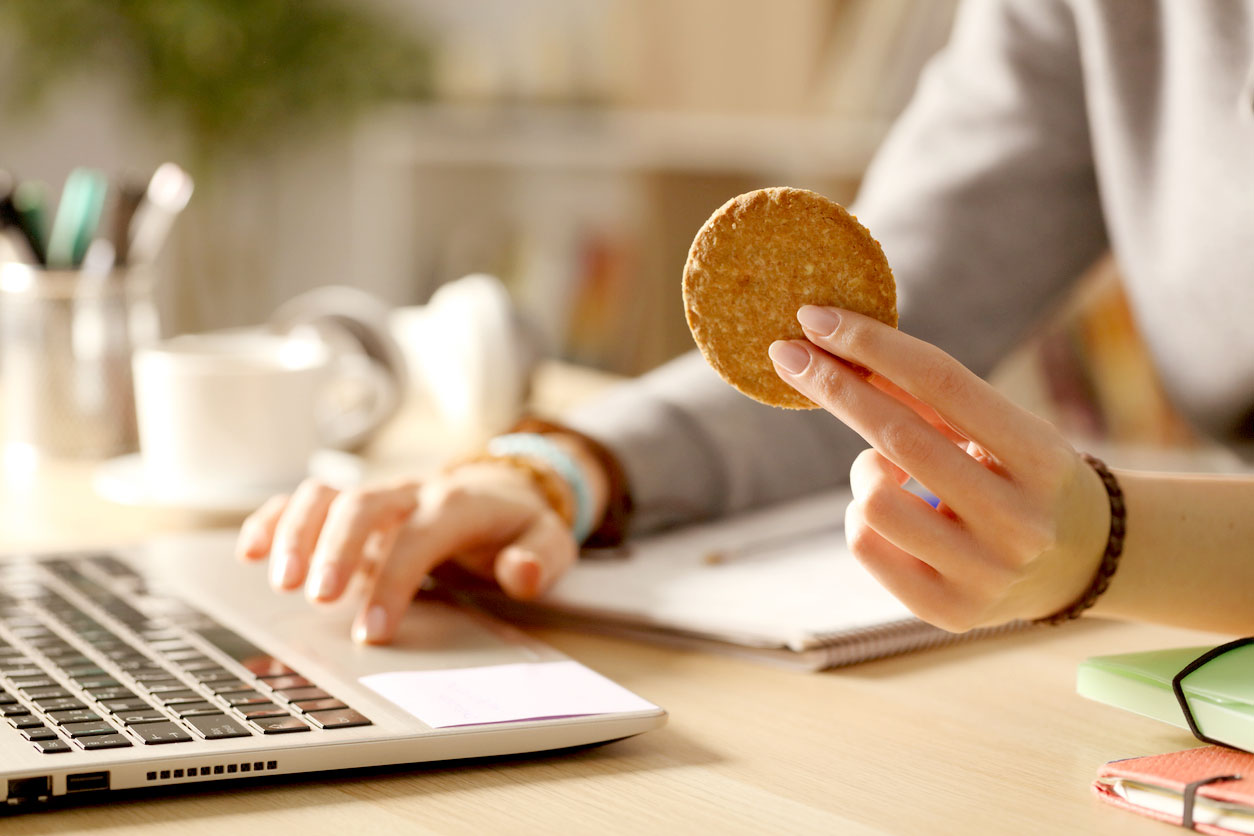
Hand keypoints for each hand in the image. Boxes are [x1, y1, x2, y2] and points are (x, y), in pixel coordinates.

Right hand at [234, 462, 579, 643]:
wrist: (506, 485)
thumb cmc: (519, 523)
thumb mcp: (550, 540)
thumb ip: (539, 558)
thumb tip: (519, 574)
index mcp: (459, 503)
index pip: (420, 536)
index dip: (395, 580)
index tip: (373, 631)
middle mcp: (412, 491)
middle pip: (363, 506)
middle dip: (336, 549)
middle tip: (318, 599)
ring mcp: (379, 493)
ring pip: (327, 494)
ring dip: (297, 531)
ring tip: (280, 581)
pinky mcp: (354, 501)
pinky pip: (307, 498)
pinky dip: (274, 518)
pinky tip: (248, 549)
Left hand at [768, 306, 1110, 630]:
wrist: (1080, 563)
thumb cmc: (1021, 475)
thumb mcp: (998, 427)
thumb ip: (924, 395)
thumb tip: (833, 346)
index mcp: (1041, 458)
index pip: (942, 382)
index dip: (872, 343)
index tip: (816, 317)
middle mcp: (1020, 521)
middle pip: (898, 434)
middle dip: (833, 385)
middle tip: (788, 353)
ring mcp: (987, 574)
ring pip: (872, 498)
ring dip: (865, 471)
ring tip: (893, 474)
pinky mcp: (950, 611)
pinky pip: (864, 543)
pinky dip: (863, 515)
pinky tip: (895, 514)